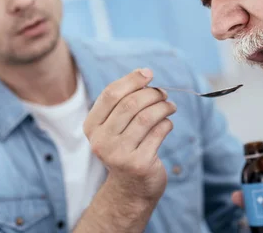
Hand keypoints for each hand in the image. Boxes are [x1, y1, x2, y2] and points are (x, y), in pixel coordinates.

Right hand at [83, 68, 175, 203]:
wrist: (130, 188)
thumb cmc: (126, 147)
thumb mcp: (115, 126)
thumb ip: (124, 101)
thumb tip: (145, 73)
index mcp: (91, 127)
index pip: (110, 94)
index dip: (131, 80)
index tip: (148, 73)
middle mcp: (101, 141)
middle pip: (130, 104)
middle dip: (152, 93)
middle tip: (163, 94)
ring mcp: (119, 154)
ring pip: (147, 117)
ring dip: (163, 107)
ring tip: (170, 106)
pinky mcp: (139, 164)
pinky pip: (159, 132)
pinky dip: (167, 123)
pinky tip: (168, 124)